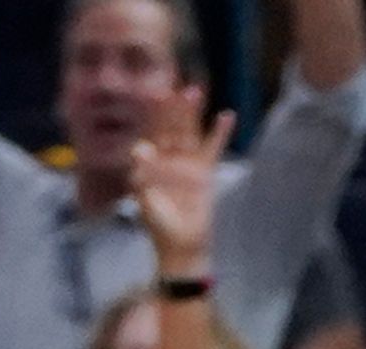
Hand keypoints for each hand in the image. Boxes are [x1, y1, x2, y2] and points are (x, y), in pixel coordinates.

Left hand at [128, 88, 232, 278]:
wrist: (182, 246)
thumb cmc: (160, 226)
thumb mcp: (146, 201)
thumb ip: (142, 174)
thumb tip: (139, 147)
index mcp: (149, 165)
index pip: (150, 134)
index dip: (151, 116)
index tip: (152, 94)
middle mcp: (168, 160)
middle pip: (170, 128)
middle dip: (171, 109)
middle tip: (174, 85)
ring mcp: (187, 164)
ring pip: (189, 133)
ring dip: (191, 113)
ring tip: (194, 91)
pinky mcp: (204, 173)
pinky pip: (213, 148)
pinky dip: (220, 133)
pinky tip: (226, 115)